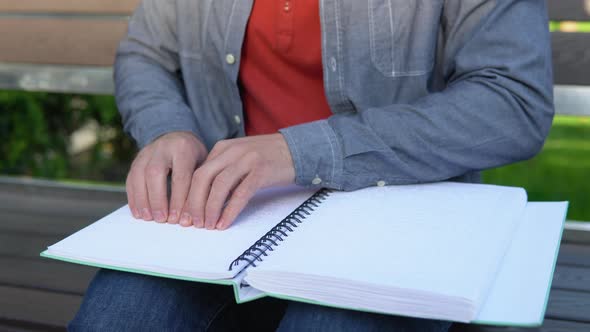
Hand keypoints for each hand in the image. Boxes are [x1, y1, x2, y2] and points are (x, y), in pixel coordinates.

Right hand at [126, 132, 207, 223]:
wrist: (178, 137)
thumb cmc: (195, 156)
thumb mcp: (203, 164)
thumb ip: (199, 185)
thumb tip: (193, 215)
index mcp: (183, 149)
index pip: (180, 176)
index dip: (179, 199)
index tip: (179, 218)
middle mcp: (163, 148)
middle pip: (155, 173)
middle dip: (157, 199)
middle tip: (161, 219)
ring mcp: (147, 152)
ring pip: (139, 175)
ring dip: (142, 199)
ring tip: (148, 218)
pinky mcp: (136, 160)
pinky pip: (131, 178)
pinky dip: (133, 197)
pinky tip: (138, 212)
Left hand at [180, 133, 294, 229]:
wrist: (298, 150)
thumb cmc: (268, 158)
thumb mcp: (240, 157)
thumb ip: (223, 170)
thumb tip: (205, 198)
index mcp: (223, 147)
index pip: (198, 172)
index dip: (188, 196)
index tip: (186, 215)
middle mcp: (232, 151)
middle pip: (203, 178)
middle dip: (194, 203)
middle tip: (192, 223)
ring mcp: (247, 160)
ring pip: (219, 186)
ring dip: (210, 209)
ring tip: (208, 225)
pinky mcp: (261, 172)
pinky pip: (240, 194)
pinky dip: (229, 210)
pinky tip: (224, 223)